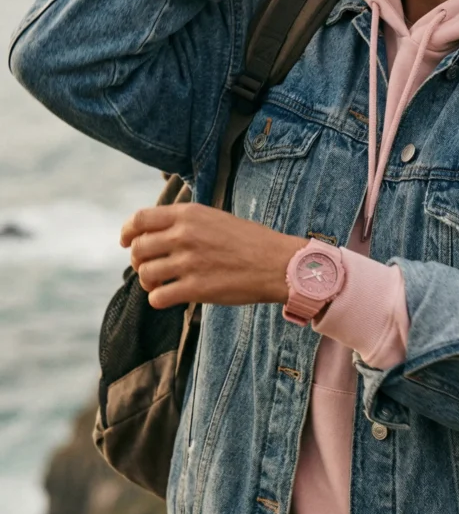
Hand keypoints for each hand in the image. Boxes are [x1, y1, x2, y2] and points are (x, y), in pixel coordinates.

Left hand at [120, 203, 306, 309]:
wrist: (278, 264)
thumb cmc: (249, 242)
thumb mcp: (215, 218)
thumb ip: (184, 223)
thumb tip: (154, 235)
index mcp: (188, 214)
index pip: (140, 219)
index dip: (127, 232)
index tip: (126, 242)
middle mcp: (184, 235)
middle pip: (138, 249)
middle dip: (138, 261)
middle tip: (149, 268)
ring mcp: (188, 262)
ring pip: (145, 274)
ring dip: (148, 281)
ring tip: (161, 283)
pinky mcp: (195, 289)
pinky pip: (157, 297)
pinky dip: (158, 299)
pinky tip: (169, 297)